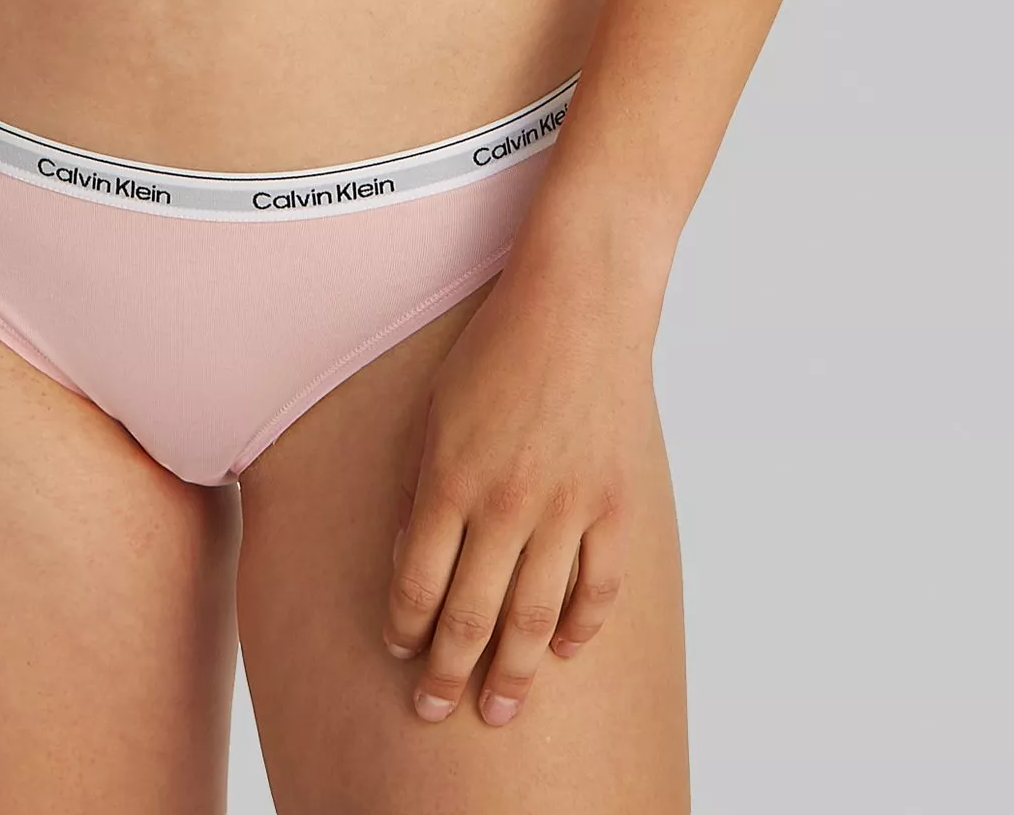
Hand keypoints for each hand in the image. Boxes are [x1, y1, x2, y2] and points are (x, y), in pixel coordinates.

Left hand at [381, 225, 661, 728]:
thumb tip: (410, 562)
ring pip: (534, 618)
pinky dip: (579, 627)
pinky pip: (598, 588)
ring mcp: (565, 508)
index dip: (405, 630)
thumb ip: (423, 488)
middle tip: (436, 712)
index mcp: (450, 477)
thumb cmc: (496, 346)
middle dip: (448, 676)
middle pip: (471, 617)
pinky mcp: (613, 504)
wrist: (579, 300)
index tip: (400, 653)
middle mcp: (506, 503)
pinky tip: (562, 649)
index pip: (416, 584)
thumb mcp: (436, 410)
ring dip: (513, 673)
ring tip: (499, 710)